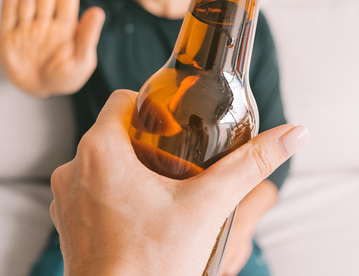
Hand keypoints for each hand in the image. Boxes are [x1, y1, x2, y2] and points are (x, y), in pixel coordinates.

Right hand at [0, 0, 105, 96]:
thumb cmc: (65, 77)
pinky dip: (10, 0)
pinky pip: (9, 15)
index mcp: (65, 26)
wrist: (39, 90)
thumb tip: (98, 11)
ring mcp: (26, 28)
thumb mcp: (82, 61)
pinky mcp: (7, 37)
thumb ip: (87, 36)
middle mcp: (45, 22)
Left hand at [49, 90, 309, 275]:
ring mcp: (64, 197)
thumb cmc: (153, 263)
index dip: (152, 109)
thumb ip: (250, 164)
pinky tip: (140, 218)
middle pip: (113, 133)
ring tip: (161, 193)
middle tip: (177, 164)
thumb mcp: (209, 206)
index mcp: (100, 150)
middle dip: (145, 143)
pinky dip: (111, 197)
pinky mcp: (65, 223)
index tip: (176, 129)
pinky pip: (89, 193)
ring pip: (100, 164)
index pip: (123, 100)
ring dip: (127, 170)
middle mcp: (72, 168)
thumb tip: (294, 134)